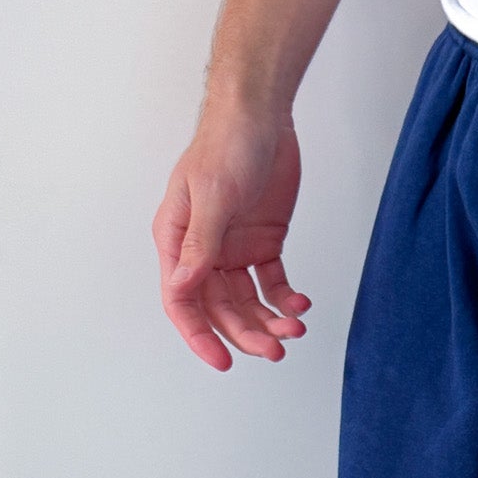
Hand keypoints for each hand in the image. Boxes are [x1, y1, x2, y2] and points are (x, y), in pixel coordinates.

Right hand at [153, 103, 311, 370]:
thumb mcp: (213, 195)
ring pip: (248, 302)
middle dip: (246, 333)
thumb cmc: (226, 144)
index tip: (224, 361)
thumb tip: (183, 285)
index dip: (199, 335)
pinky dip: (286, 299)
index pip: (181, 301)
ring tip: (294, 330)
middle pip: (220, 309)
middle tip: (276, 350)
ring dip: (269, 321)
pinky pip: (272, 283)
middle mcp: (203, 251)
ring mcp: (234, 249)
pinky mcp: (263, 243)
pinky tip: (300, 305)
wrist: (261, 115)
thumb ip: (201, 245)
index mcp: (177, 240)